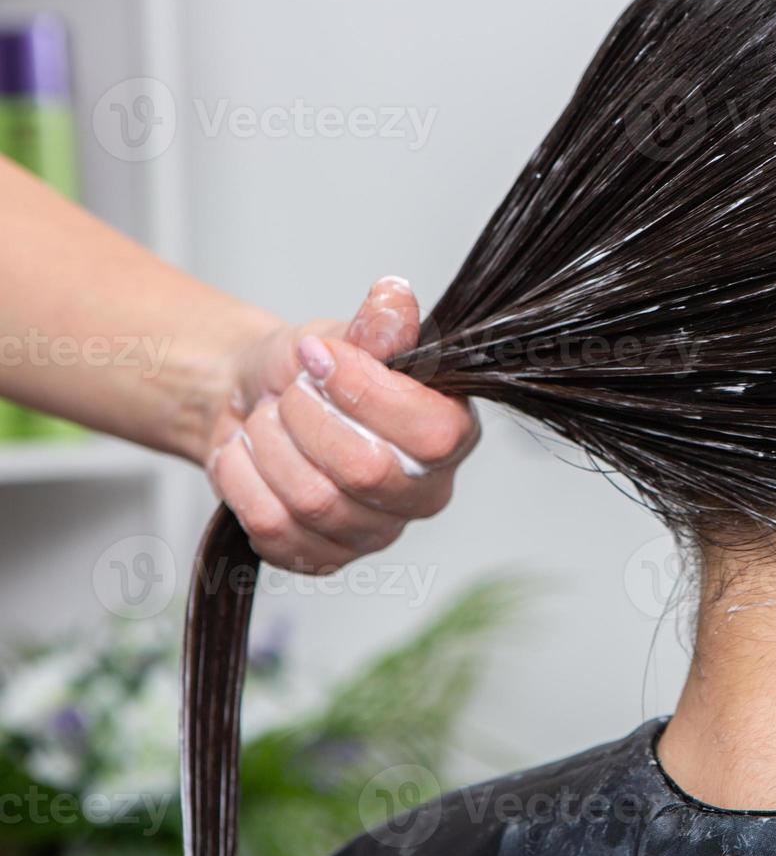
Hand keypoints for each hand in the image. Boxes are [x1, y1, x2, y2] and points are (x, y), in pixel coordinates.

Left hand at [204, 277, 478, 571]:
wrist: (254, 401)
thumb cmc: (311, 371)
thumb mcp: (345, 332)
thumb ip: (378, 323)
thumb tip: (395, 299)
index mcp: (451, 433)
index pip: (433, 434)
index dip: (369, 395)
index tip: (321, 358)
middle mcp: (425, 492)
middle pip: (367, 472)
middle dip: (307, 419)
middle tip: (289, 392)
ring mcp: (375, 532)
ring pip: (313, 501)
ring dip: (270, 446)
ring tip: (267, 421)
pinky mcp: (323, 557)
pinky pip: (272, 527)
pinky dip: (243, 480)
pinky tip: (248, 455)